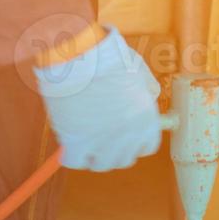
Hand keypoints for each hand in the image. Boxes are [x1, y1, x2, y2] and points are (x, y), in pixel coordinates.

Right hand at [33, 27, 162, 171]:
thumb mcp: (140, 71)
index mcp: (147, 121)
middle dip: (115, 150)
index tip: (125, 136)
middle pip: (124, 159)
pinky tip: (71, 144)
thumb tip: (148, 97)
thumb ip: (147, 89)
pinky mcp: (77, 142)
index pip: (147, 147)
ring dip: (94, 155)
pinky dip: (72, 155)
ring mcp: (103, 143)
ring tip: (87, 140)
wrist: (81, 55)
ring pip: (101, 164)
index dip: (135, 142)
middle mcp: (128, 136)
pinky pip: (75, 161)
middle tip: (103, 137)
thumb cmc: (109, 57)